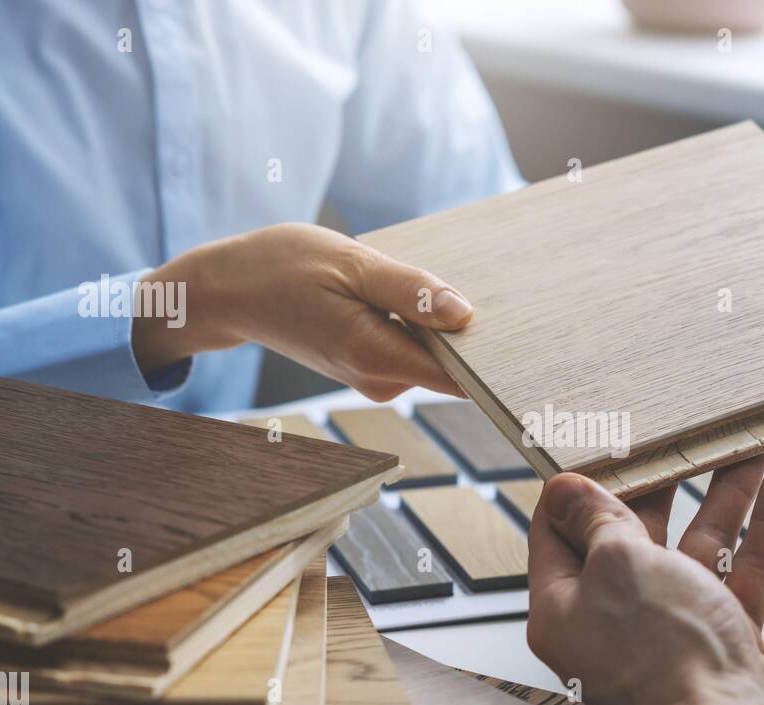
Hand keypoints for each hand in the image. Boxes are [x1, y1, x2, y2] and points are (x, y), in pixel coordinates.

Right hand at [130, 223, 469, 399]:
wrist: (232, 289)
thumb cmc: (284, 267)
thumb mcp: (352, 264)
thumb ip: (410, 291)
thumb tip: (466, 314)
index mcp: (377, 357)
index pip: (461, 377)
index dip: (497, 358)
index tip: (531, 335)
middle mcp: (381, 380)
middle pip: (455, 365)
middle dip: (477, 332)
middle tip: (501, 288)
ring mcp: (378, 377)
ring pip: (436, 353)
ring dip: (447, 321)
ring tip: (444, 280)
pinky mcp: (374, 366)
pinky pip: (417, 346)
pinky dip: (425, 321)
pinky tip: (418, 293)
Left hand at [527, 456, 763, 704]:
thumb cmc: (663, 659)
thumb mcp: (618, 564)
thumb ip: (598, 521)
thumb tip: (566, 490)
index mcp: (563, 605)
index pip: (558, 532)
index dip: (580, 487)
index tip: (604, 446)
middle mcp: (611, 618)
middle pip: (633, 534)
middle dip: (667, 482)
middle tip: (684, 438)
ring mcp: (668, 628)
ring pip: (696, 546)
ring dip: (727, 497)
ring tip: (751, 448)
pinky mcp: (719, 638)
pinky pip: (738, 572)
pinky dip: (761, 532)